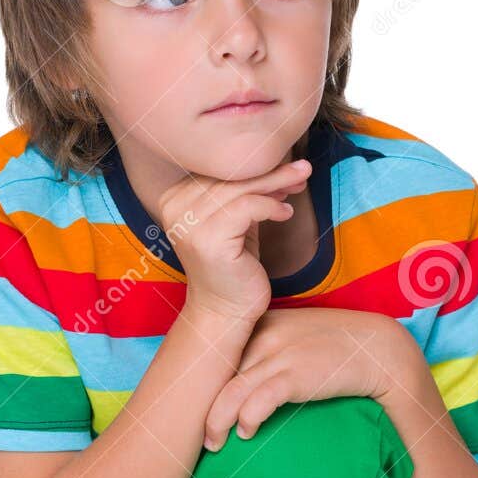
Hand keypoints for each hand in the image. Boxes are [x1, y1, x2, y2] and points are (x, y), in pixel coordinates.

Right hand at [160, 158, 312, 324]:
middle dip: (271, 171)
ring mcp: (189, 224)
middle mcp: (175, 208)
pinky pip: (247, 207)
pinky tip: (285, 214)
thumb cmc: (233, 267)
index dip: (255, 166)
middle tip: (303, 167)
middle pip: (231, 177)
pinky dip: (271, 207)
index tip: (287, 166)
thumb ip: (246, 194)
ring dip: (277, 184)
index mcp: (175, 198)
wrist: (224, 312)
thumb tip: (280, 165)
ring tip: (300, 183)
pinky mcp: (208, 239)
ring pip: (242, 189)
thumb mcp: (237, 222)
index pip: (220, 171)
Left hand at [202, 307, 405, 449]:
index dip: (204, 383)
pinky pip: (257, 402)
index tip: (196, 405)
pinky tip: (246, 433)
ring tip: (214, 443)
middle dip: (202, 407)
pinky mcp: (294, 375)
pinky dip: (246, 420)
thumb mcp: (296, 337)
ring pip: (229, 392)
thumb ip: (268, 348)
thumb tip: (242, 378)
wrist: (378, 350)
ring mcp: (278, 355)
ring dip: (216, 423)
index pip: (218, 353)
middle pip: (216, 375)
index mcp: (260, 324)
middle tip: (200, 434)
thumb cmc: (336, 347)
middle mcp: (263, 336)